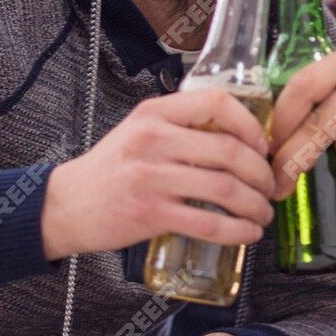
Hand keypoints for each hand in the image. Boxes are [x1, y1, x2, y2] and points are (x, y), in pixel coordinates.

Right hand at [42, 89, 275, 258]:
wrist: (66, 206)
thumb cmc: (111, 169)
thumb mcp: (140, 131)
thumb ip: (181, 128)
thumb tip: (239, 138)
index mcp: (155, 113)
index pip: (216, 102)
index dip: (250, 124)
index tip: (262, 144)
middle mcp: (153, 139)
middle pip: (229, 150)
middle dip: (261, 172)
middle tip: (269, 186)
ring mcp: (151, 177)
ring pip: (224, 188)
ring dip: (255, 204)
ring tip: (262, 213)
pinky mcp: (150, 213)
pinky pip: (208, 223)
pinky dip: (237, 230)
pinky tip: (247, 233)